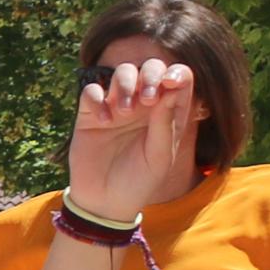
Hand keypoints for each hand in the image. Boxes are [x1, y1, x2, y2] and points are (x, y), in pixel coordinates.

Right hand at [66, 56, 200, 224]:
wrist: (104, 202)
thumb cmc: (139, 181)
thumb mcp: (160, 157)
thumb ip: (166, 123)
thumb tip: (172, 88)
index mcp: (168, 112)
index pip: (178, 78)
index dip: (176, 73)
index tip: (169, 83)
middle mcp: (144, 104)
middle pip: (150, 68)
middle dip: (149, 74)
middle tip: (147, 99)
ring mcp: (117, 106)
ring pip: (122, 72)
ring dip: (125, 84)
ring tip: (124, 112)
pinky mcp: (91, 114)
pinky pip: (92, 91)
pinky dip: (97, 99)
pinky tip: (103, 121)